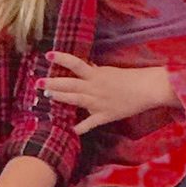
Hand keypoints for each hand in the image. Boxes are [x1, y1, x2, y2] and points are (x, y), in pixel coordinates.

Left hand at [43, 51, 167, 134]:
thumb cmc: (131, 78)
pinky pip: (90, 123)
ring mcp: (98, 102)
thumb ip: (95, 71)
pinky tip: (70, 131)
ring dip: (59, 98)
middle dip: (52, 83)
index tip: (48, 55)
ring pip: (75, 100)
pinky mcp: (105, 115)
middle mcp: (94, 88)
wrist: (148, 89)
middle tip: (37, 82)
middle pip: (69, 84)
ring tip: (46, 96)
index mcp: (96, 75)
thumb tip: (84, 66)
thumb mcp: (110, 71)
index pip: (76, 64)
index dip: (62, 59)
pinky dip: (80, 128)